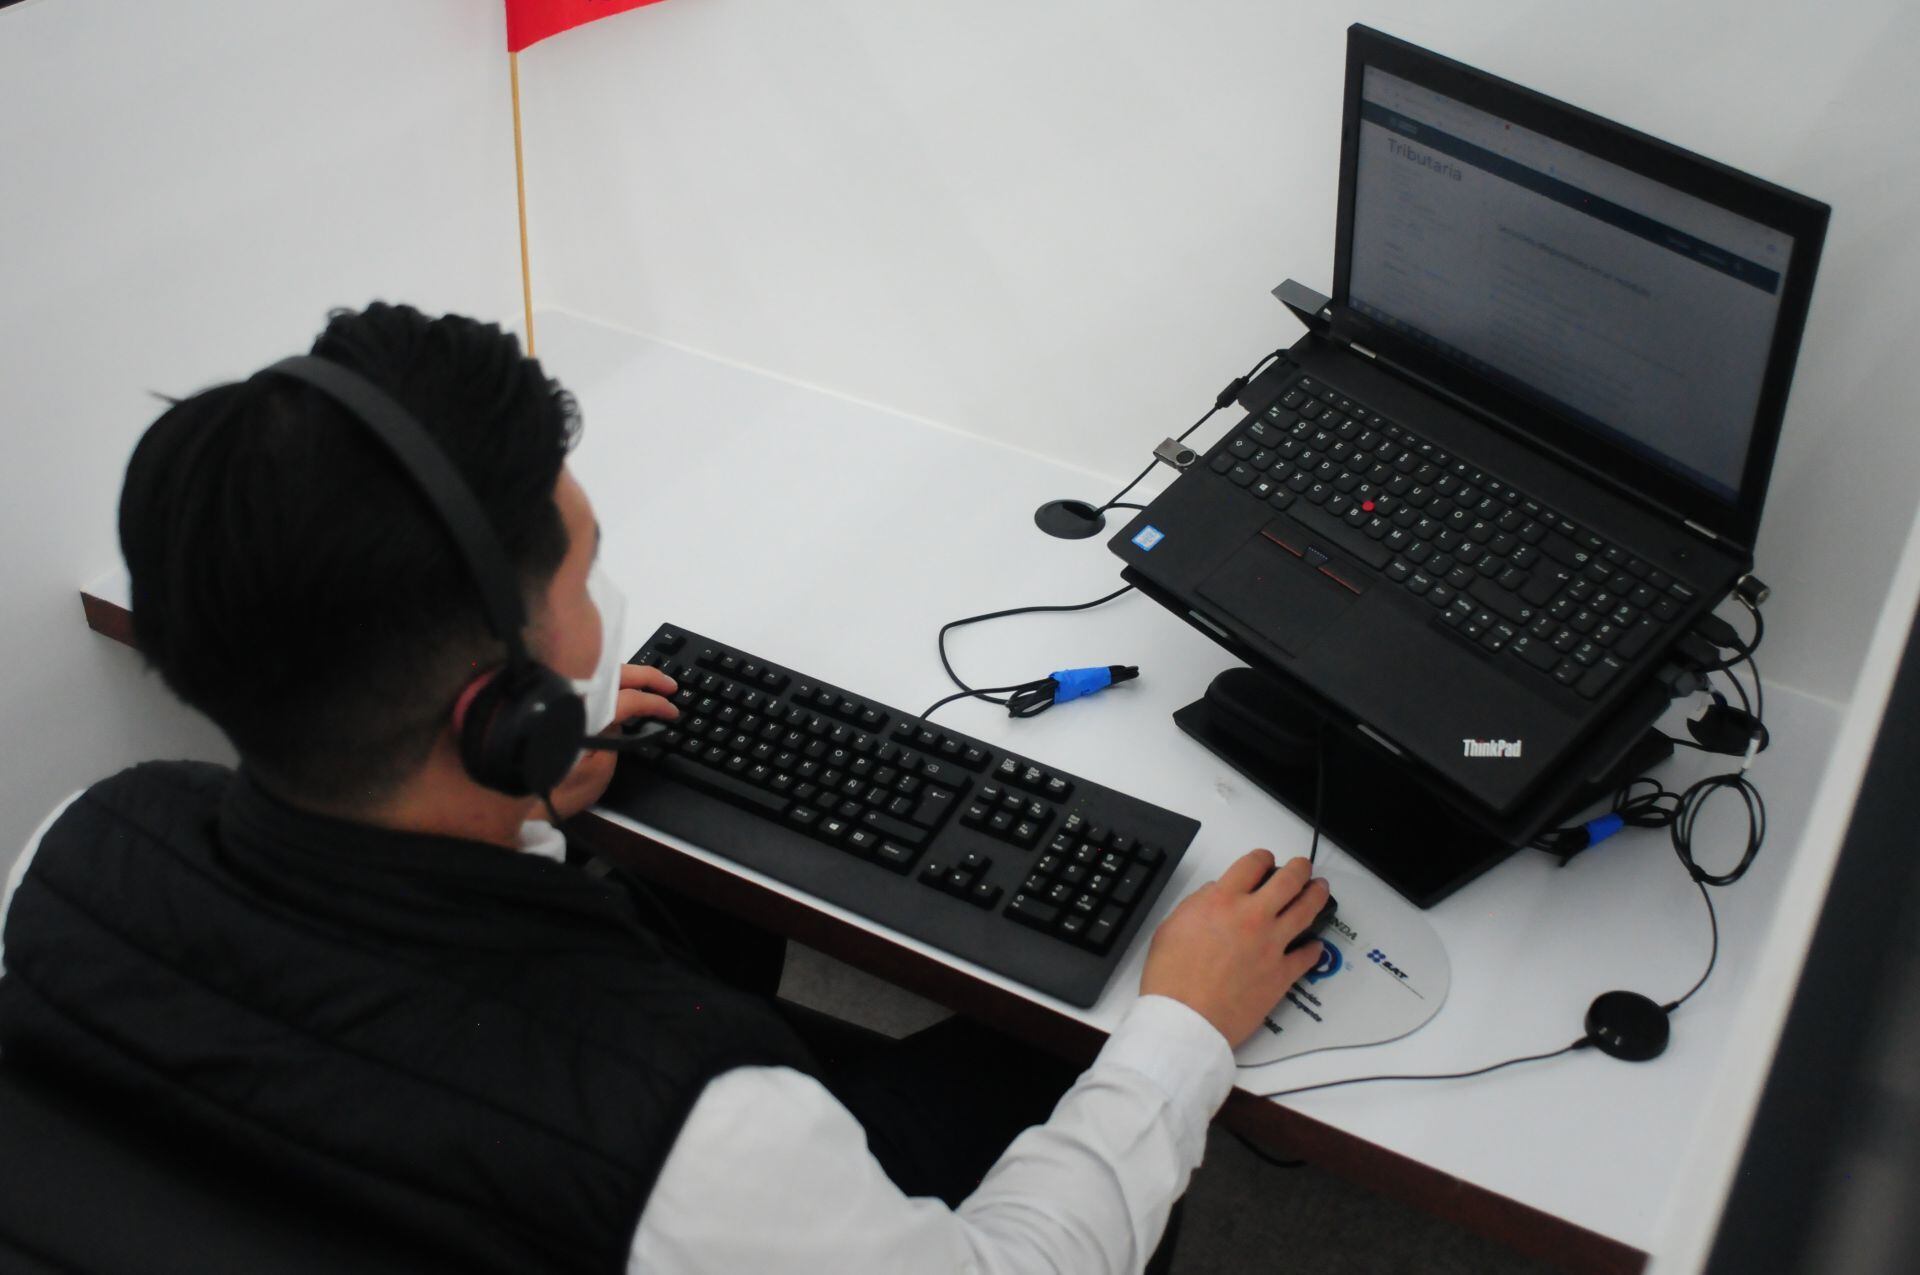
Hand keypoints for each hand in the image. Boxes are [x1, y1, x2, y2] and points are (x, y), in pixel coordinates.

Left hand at [543, 664, 680, 821]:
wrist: (520, 795)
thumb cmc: (558, 789)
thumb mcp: (599, 769)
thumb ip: (616, 737)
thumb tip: (621, 715)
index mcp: (584, 713)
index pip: (627, 699)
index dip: (654, 703)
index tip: (671, 711)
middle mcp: (570, 698)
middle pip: (614, 674)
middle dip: (647, 676)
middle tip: (670, 686)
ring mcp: (562, 699)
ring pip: (599, 674)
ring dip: (628, 676)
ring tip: (651, 684)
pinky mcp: (556, 705)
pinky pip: (587, 684)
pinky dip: (608, 683)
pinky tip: (622, 690)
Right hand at [1139, 851, 1329, 1047]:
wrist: (1186, 1019)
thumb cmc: (1172, 979)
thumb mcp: (1170, 927)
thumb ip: (1196, 904)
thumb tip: (1213, 894)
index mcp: (1222, 901)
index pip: (1253, 864)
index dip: (1263, 858)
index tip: (1266, 860)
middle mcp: (1252, 917)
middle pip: (1289, 880)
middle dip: (1300, 868)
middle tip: (1303, 867)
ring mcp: (1272, 945)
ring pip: (1306, 910)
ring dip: (1316, 896)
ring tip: (1320, 891)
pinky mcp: (1282, 974)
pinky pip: (1307, 956)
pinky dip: (1313, 948)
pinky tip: (1314, 945)